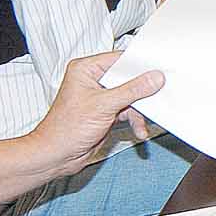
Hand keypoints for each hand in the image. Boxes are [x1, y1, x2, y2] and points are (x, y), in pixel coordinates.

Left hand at [29, 52, 162, 176]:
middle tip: (157, 95)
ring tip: (143, 121)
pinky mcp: (107, 112)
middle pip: (127, 79)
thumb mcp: (103, 105)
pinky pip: (129, 111)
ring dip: (139, 111)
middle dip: (141, 92)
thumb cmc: (65, 129)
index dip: (139, 65)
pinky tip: (138, 130)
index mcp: (86, 70)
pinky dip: (135, 121)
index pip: (119, 59)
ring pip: (131, 97)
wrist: (57, 156)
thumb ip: (131, 90)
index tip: (159, 70)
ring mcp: (101, 97)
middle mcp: (93, 81)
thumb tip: (153, 78)